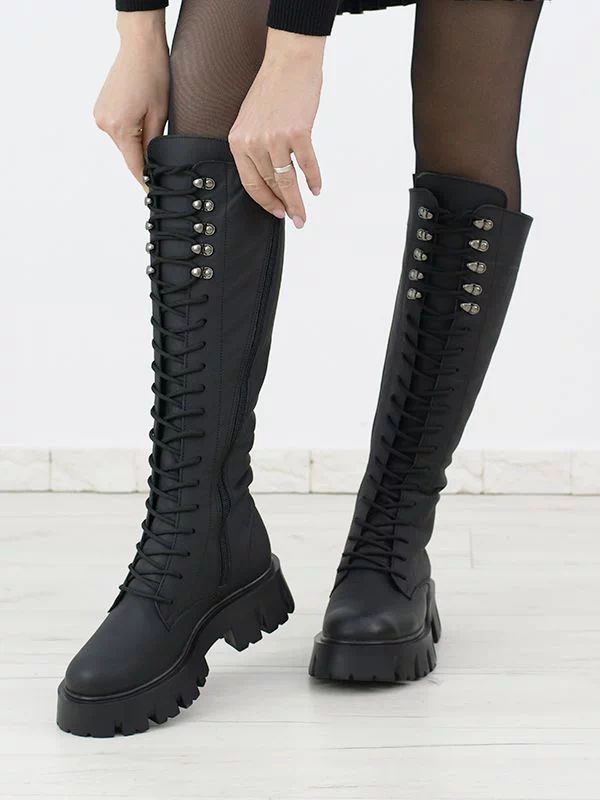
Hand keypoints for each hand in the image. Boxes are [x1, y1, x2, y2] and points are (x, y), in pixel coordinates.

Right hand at [94, 11, 169, 187]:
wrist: (139, 47)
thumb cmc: (153, 75)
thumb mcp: (160, 115)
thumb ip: (154, 143)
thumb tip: (153, 164)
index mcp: (120, 128)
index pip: (134, 165)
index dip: (145, 181)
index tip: (153, 193)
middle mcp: (105, 124)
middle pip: (128, 154)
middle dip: (144, 159)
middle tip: (163, 164)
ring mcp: (100, 116)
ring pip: (123, 143)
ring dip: (137, 143)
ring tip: (153, 130)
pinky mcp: (101, 109)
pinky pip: (118, 130)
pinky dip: (129, 131)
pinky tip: (141, 119)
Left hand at [229, 29, 325, 227]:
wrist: (289, 62)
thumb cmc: (272, 90)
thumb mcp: (250, 120)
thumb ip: (253, 147)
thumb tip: (268, 175)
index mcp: (238, 141)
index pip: (250, 183)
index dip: (264, 202)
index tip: (276, 213)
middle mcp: (254, 142)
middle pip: (270, 184)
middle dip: (285, 206)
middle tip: (296, 221)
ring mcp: (275, 138)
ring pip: (287, 180)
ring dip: (298, 201)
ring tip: (303, 216)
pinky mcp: (298, 132)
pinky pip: (307, 164)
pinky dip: (313, 179)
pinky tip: (316, 189)